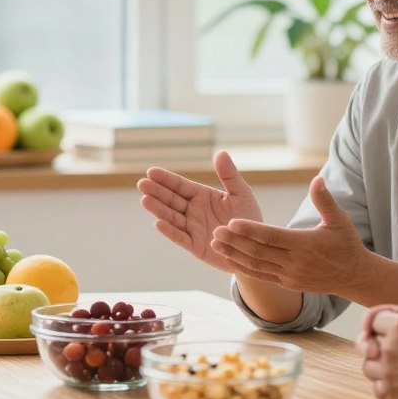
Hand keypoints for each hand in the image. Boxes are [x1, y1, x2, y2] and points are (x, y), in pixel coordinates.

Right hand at [138, 150, 263, 273]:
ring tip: (145, 200)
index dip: (166, 179)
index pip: (180, 185)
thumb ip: (229, 175)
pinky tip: (158, 223)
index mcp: (202, 196)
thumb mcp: (241, 193)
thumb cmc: (248, 218)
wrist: (256, 246)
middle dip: (157, 192)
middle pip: (172, 200)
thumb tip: (221, 152)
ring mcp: (193, 228)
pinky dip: (170, 231)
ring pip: (172, 217)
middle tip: (141, 184)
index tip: (151, 171)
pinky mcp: (196, 246)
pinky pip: (181, 237)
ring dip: (159, 209)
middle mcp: (193, 211)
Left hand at [209, 175, 372, 295]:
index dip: (250, 230)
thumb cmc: (346, 244)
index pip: (272, 236)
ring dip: (234, 254)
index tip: (231, 221)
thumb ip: (324, 200)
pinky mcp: (287, 283)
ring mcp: (289, 275)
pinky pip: (261, 276)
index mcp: (305, 244)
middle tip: (215, 230)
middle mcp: (295, 262)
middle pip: (259, 251)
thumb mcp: (340, 220)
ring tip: (215, 243)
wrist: (354, 276)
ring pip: (256, 265)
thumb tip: (316, 179)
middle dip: (235, 241)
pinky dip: (243, 268)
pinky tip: (228, 259)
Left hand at [360, 280, 397, 398]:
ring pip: (369, 368)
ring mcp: (391, 376)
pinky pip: (379, 390)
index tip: (392, 324)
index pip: (373, 319)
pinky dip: (384, 386)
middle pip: (367, 344)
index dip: (382, 320)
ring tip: (393, 364)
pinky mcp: (397, 397)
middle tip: (390, 344)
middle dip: (376, 341)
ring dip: (377, 364)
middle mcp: (389, 351)